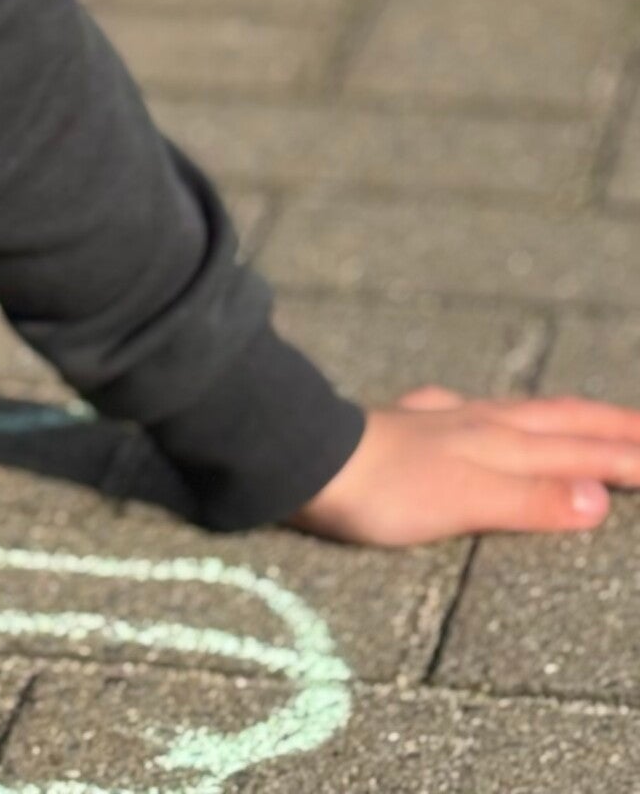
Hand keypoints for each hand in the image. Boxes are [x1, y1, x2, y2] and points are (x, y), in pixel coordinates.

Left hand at [293, 387, 639, 545]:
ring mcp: (444, 420)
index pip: (581, 446)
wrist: (305, 460)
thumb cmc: (383, 489)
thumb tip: (602, 496)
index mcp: (500, 441)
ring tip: (589, 416)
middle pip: (559, 419)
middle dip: (611, 425)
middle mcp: (478, 422)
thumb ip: (532, 500)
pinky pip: (477, 415)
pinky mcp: (412, 427)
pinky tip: (483, 413)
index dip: (628, 453)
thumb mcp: (465, 500)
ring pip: (522, 413)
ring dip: (565, 417)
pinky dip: (505, 417)